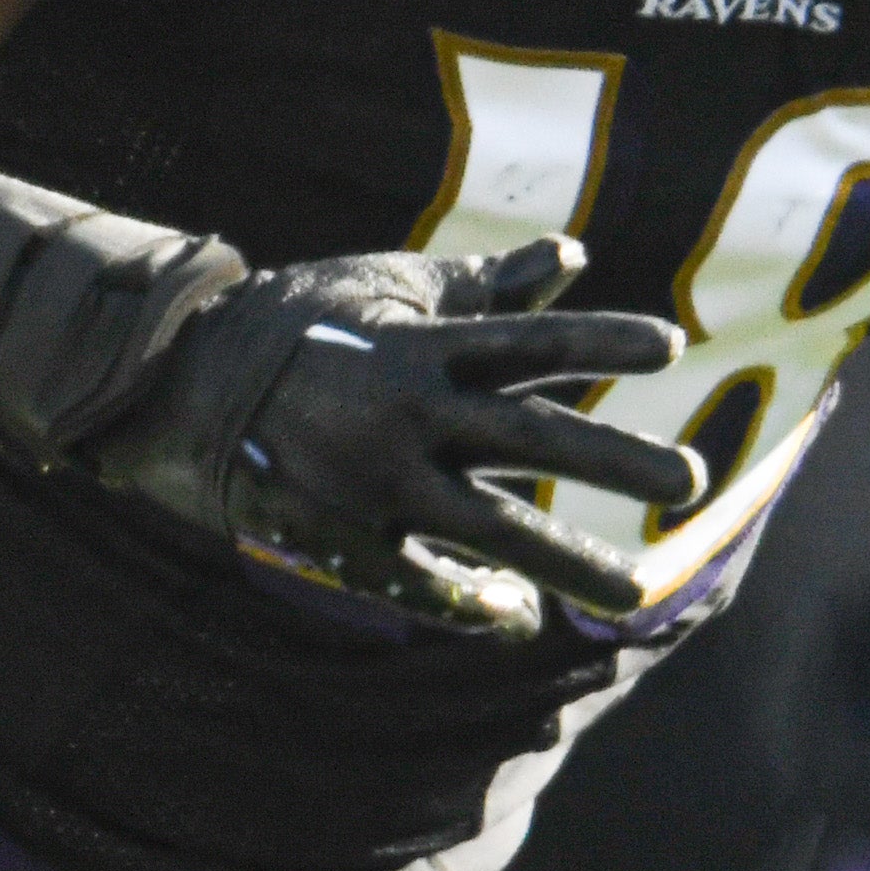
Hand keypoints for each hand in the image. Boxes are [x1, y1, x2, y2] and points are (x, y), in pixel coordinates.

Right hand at [85, 238, 703, 637]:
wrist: (175, 384)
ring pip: (491, 532)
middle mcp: (404, 414)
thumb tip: (574, 254)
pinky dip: (472, 604)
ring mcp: (373, 485)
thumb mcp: (391, 290)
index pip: (526, 341)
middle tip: (694, 480)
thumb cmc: (300, 325)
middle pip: (529, 439)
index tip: (670, 344)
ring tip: (637, 595)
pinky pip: (419, 584)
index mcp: (418, 348)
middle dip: (615, 460)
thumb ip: (487, 286)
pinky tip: (518, 616)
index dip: (598, 340)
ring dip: (569, 564)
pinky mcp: (338, 539)